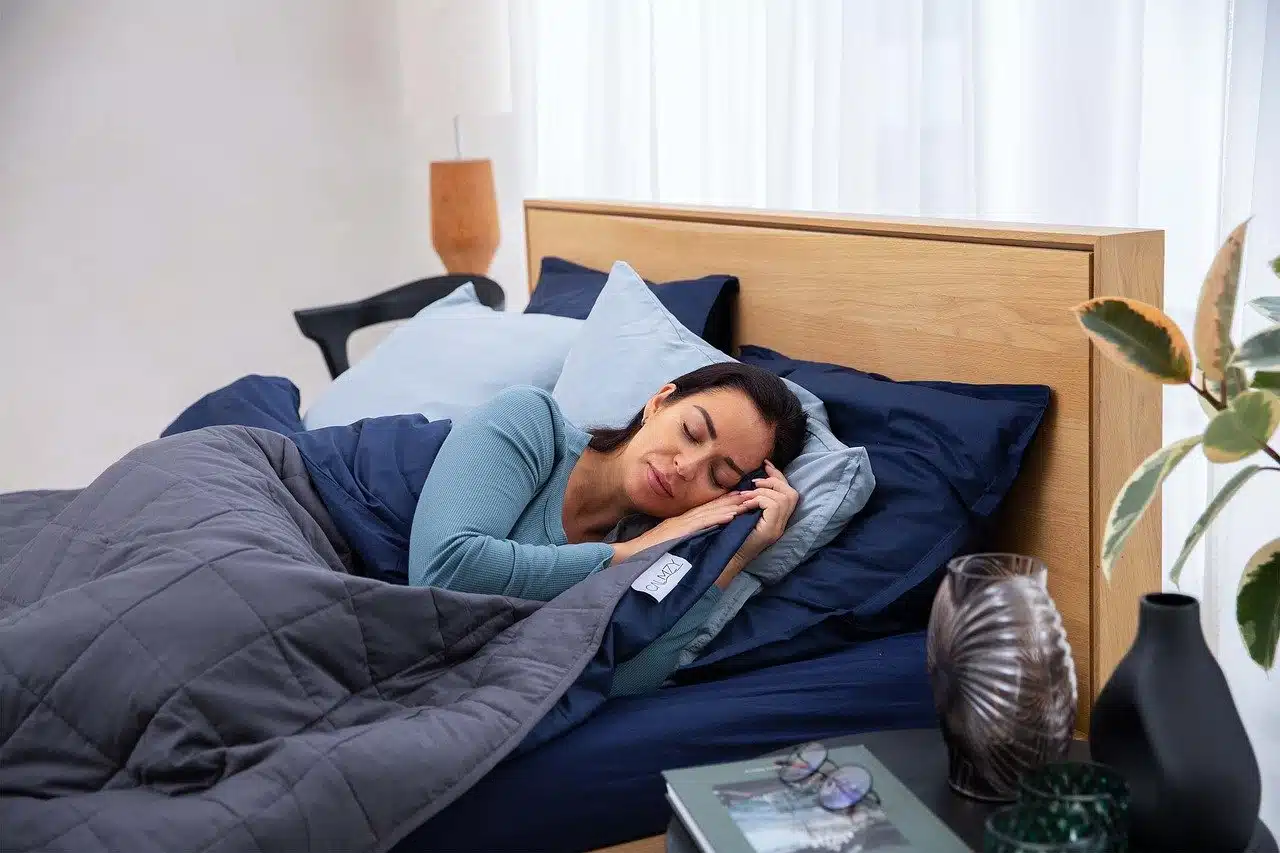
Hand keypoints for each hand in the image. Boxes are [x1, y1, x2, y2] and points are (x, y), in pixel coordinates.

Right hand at [611, 492, 752, 563]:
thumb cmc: (648, 549)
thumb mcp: (668, 538)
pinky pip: (703, 524)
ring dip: (730, 507)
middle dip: (732, 501)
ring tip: (747, 502)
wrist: (631, 554)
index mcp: (682, 520)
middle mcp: (684, 519)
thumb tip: (695, 533)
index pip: (707, 509)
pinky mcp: (682, 532)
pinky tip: (731, 516)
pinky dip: (717, 519)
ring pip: (711, 512)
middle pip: (712, 507)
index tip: (741, 497)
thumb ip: (681, 533)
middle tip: (751, 494)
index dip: (725, 502)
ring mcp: (683, 524)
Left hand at [735, 460, 799, 565]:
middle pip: (791, 493)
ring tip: (747, 495)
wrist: (727, 556)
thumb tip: (752, 479)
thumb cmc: (732, 533)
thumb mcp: (744, 511)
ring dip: (763, 491)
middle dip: (774, 481)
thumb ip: (753, 499)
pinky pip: (772, 504)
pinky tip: (746, 505)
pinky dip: (759, 500)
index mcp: (778, 518)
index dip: (778, 476)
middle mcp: (782, 523)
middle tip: (755, 481)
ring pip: (782, 497)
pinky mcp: (771, 530)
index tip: (766, 464)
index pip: (788, 492)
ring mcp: (778, 528)